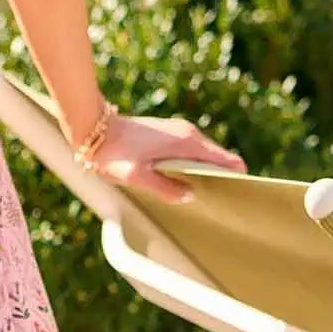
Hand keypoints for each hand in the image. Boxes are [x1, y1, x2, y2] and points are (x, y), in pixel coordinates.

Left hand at [87, 110, 247, 204]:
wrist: (93, 128)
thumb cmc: (114, 153)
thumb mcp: (138, 177)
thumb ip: (166, 189)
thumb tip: (190, 196)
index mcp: (187, 142)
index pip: (226, 159)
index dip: (237, 177)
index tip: (239, 196)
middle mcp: (188, 133)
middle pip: (219, 158)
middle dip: (223, 177)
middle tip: (221, 203)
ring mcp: (179, 132)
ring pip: (205, 155)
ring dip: (208, 173)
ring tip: (206, 196)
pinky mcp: (170, 134)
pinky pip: (192, 152)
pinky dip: (196, 166)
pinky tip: (188, 183)